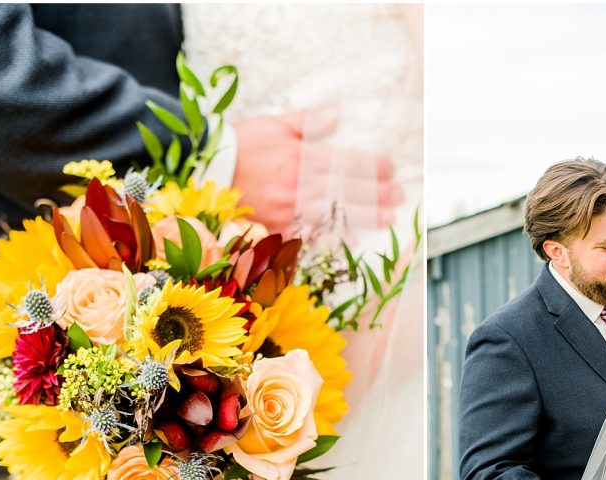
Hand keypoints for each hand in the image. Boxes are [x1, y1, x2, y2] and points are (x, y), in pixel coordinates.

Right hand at [232, 108, 400, 235]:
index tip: (391, 168)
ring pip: (334, 214)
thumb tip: (336, 116)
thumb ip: (307, 123)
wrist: (205, 170)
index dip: (370, 166)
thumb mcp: (273, 125)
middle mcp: (296, 184)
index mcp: (298, 156)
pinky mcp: (277, 227)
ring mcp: (287, 209)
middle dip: (376, 193)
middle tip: (399, 196)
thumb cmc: (241, 145)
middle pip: (345, 190)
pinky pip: (310, 234)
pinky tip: (353, 238)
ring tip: (388, 218)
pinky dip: (332, 237)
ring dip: (364, 217)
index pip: (343, 162)